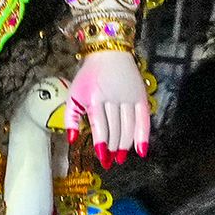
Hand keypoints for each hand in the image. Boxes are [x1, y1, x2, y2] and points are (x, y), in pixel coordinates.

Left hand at [70, 48, 152, 162]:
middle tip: (110, 162)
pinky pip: (144, 119)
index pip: (100, 126)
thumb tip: (72, 140)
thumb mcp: (74, 94)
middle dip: (112, 148)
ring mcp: (129, 97)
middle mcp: (113, 98)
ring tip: (121, 158)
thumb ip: (71, 118)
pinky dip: (143, 136)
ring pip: (129, 127)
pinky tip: (141, 151)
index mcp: (95, 98)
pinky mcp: (141, 96)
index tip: (101, 158)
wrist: (109, 52)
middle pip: (115, 129)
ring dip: (125, 145)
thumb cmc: (89, 76)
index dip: (101, 144)